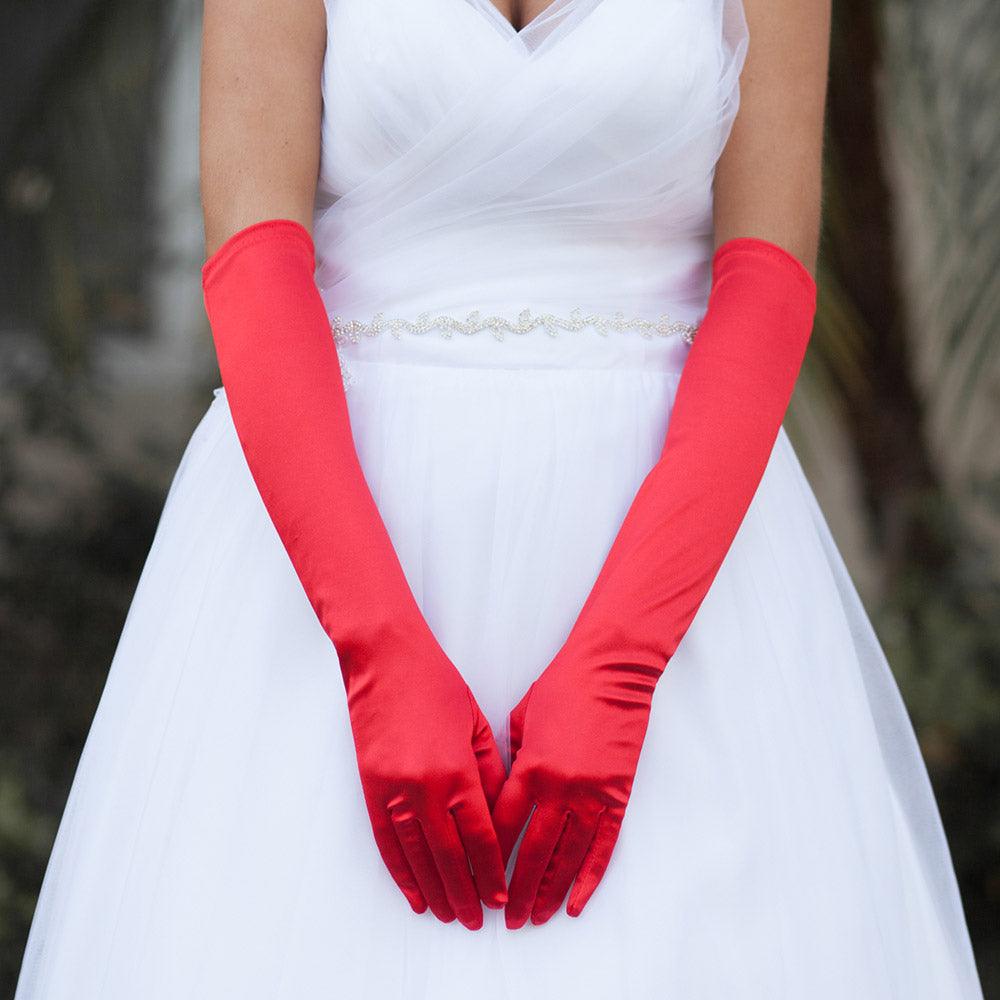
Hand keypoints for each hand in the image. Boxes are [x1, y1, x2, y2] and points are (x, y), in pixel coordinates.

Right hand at [347, 619, 508, 929]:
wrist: (385, 663)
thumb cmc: (438, 687)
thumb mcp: (476, 727)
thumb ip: (491, 774)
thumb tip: (499, 817)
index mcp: (458, 773)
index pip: (480, 838)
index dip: (492, 871)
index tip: (502, 895)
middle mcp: (424, 791)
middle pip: (450, 858)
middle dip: (467, 892)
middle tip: (477, 919)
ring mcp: (393, 793)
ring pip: (418, 858)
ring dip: (436, 891)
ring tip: (450, 915)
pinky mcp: (371, 790)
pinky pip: (387, 843)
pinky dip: (401, 873)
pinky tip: (414, 894)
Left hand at [491, 630, 657, 927]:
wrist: (611, 672)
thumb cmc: (561, 688)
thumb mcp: (520, 720)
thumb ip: (510, 761)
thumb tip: (501, 793)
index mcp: (530, 768)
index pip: (503, 826)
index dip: (489, 858)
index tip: (476, 880)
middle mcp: (560, 788)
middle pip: (533, 853)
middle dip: (517, 890)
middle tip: (505, 919)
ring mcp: (592, 795)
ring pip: (567, 858)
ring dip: (549, 893)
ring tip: (536, 920)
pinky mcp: (617, 796)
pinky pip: (602, 847)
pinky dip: (588, 879)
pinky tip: (576, 903)